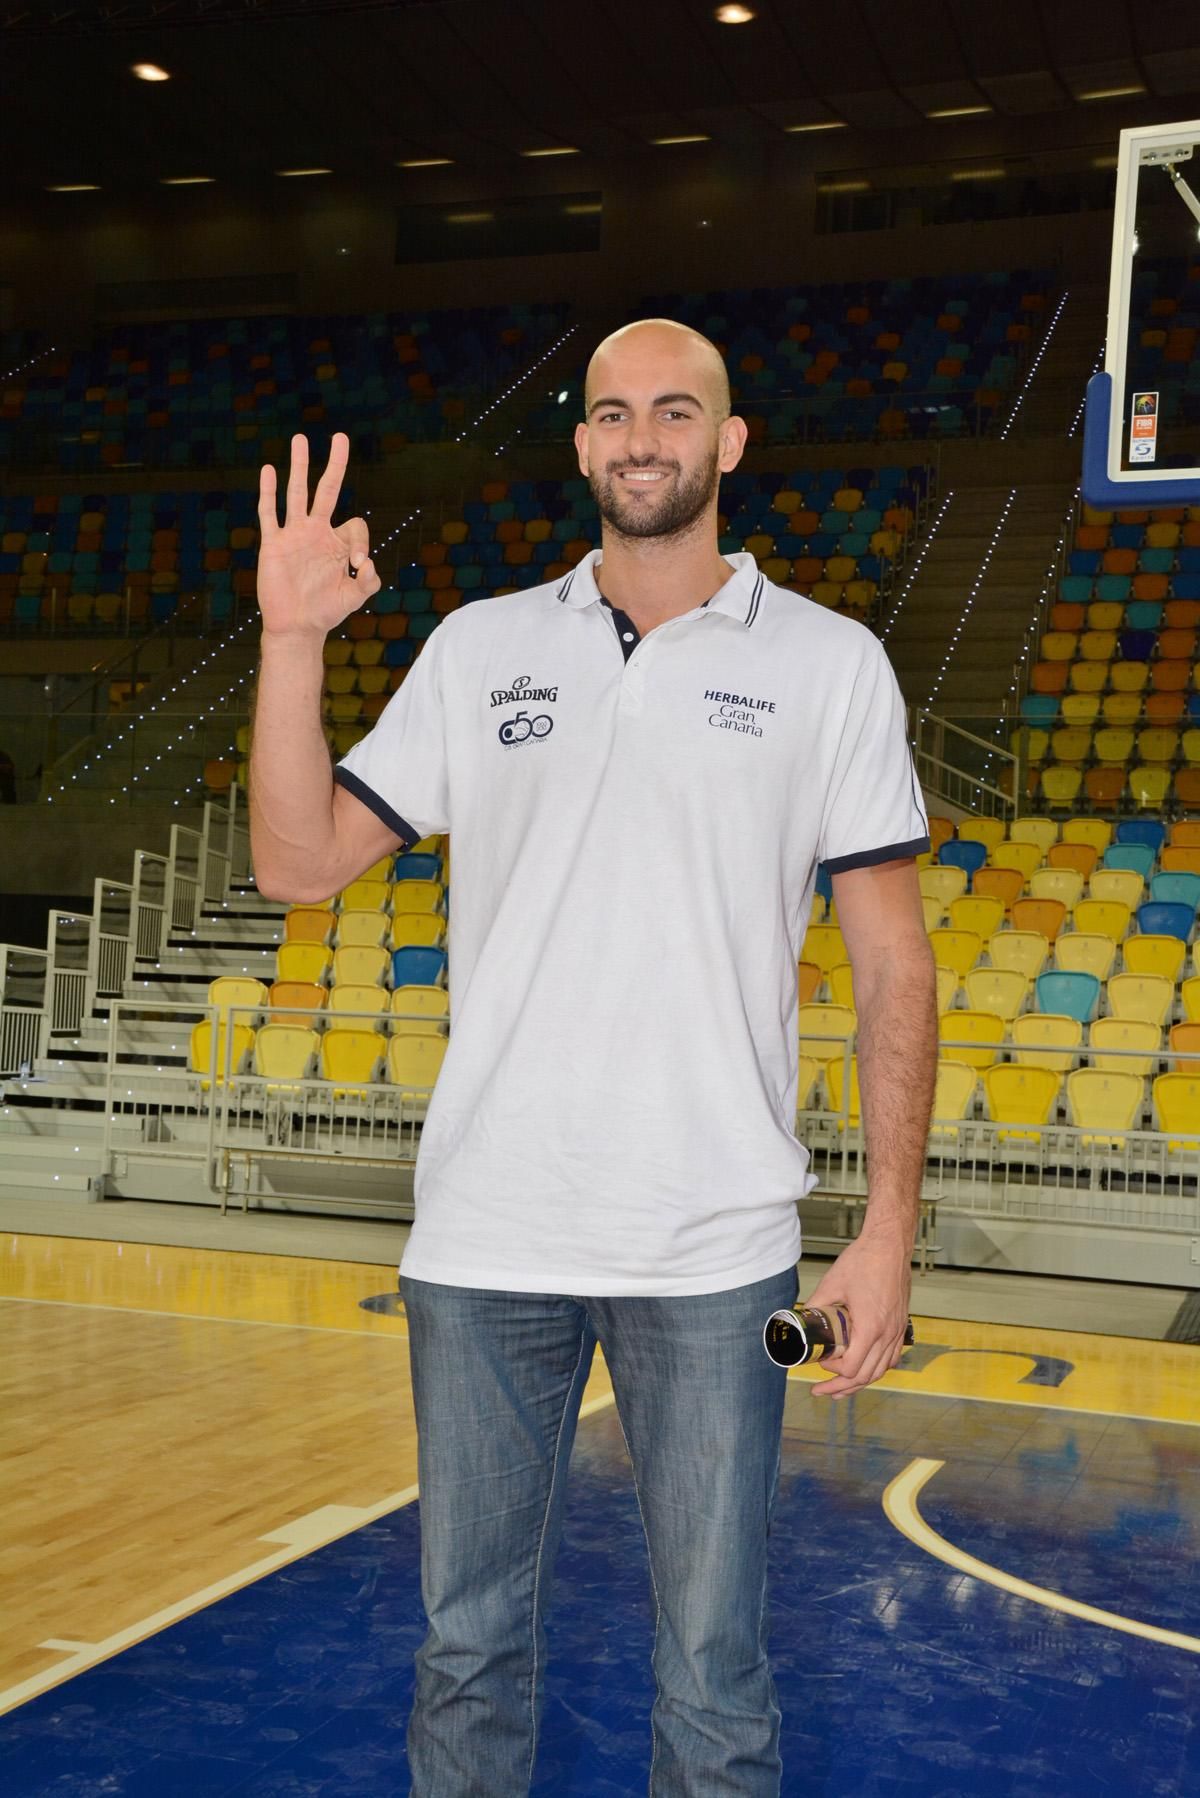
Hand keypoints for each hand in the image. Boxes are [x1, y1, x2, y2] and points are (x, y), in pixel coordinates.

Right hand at [256, 431, 380, 638]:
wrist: (296, 626)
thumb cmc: (326, 611)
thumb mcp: (355, 598)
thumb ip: (369, 582)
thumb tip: (367, 564)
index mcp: (338, 543)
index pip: (356, 524)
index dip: (361, 542)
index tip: (357, 566)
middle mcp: (317, 532)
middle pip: (326, 489)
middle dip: (335, 464)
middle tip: (340, 437)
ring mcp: (294, 535)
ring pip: (296, 492)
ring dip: (299, 466)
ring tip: (300, 439)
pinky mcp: (273, 543)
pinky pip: (269, 513)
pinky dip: (268, 492)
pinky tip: (269, 470)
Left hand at [804, 1227, 912, 1399]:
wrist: (890, 1246)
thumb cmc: (864, 1261)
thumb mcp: (832, 1283)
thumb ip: (816, 1305)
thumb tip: (801, 1319)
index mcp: (870, 1327)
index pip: (852, 1367)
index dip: (832, 1371)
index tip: (820, 1362)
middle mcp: (888, 1334)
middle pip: (866, 1375)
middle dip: (842, 1387)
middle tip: (821, 1391)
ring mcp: (897, 1331)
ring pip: (881, 1370)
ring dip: (860, 1382)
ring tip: (841, 1390)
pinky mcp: (901, 1325)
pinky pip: (892, 1357)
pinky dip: (877, 1369)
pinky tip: (866, 1370)